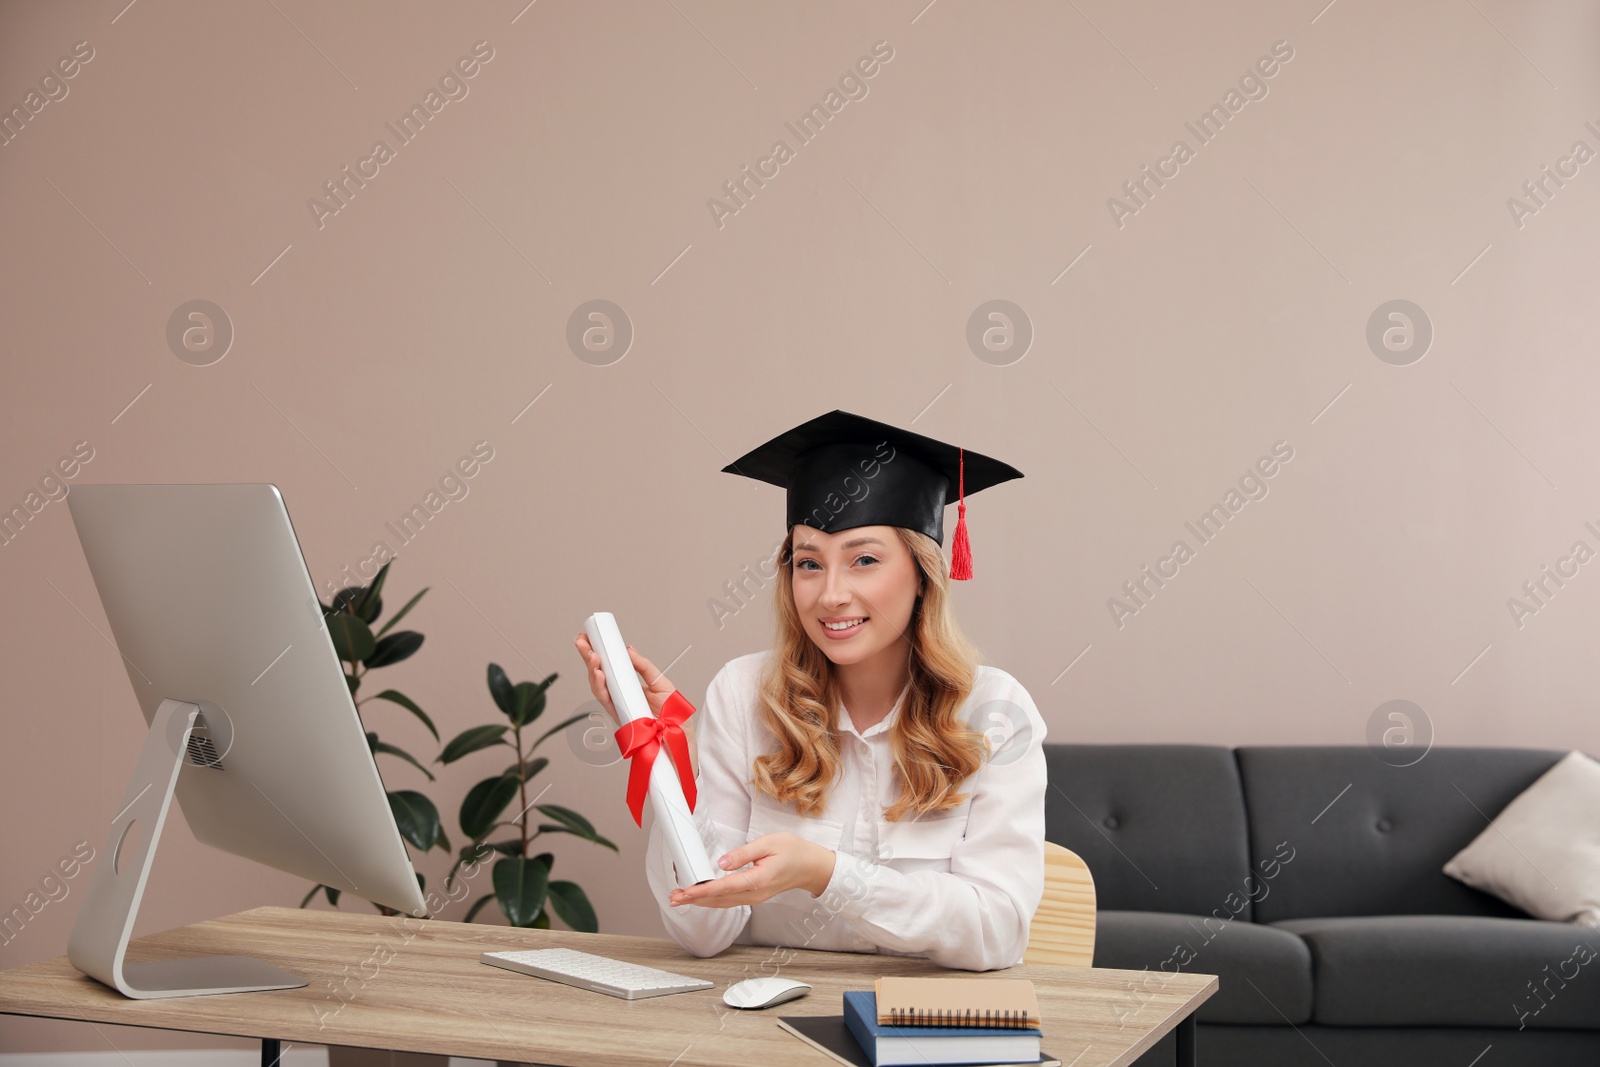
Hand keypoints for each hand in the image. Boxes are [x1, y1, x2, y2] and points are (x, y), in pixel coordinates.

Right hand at [572, 633, 678, 727]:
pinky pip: (606, 701)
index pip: (609, 667)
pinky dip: (601, 686)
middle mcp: (619, 696)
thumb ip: (644, 667)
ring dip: (592, 669)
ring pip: (598, 687)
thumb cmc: (673, 715)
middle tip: (582, 640)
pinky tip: (599, 673)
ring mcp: (618, 707)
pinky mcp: (620, 717)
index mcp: (628, 686)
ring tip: (592, 655)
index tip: (590, 637)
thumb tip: (628, 649)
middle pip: (599, 675)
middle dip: (588, 656)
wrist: (680, 739)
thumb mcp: (661, 682)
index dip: (598, 652)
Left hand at [669, 832, 835, 906]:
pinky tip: (701, 897)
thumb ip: (743, 853)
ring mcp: (754, 898)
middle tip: (674, 898)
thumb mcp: (769, 843)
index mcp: (758, 880)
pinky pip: (729, 901)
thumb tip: (722, 862)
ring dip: (701, 902)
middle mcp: (755, 893)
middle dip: (694, 899)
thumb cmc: (793, 851)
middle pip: (719, 900)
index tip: (686, 892)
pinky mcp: (754, 896)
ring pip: (722, 903)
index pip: (724, 887)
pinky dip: (712, 900)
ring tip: (681, 898)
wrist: (811, 867)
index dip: (702, 891)